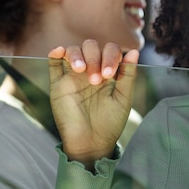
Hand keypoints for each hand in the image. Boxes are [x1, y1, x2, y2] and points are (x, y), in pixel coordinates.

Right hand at [48, 39, 138, 168]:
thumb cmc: (110, 122)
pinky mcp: (58, 83)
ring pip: (73, 51)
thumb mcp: (123, 98)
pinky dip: (56, 53)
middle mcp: (91, 70)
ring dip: (78, 55)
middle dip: (95, 57)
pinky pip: (53, 63)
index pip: (110, 50)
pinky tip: (59, 52)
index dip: (111, 56)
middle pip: (91, 46)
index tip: (110, 74)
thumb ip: (128, 74)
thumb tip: (135, 51)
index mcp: (109, 71)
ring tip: (82, 71)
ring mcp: (74, 75)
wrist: (91, 142)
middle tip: (97, 80)